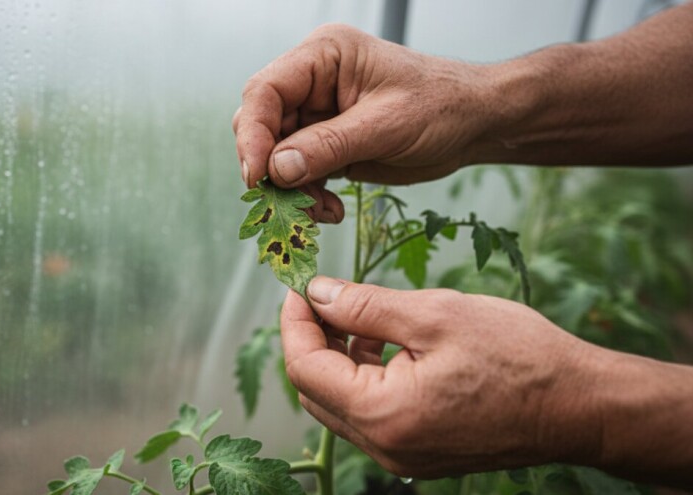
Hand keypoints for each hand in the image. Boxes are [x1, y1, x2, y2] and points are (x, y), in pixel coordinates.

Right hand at [233, 24, 498, 190]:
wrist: (473, 124)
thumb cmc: (441, 107)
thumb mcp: (386, 126)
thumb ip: (328, 146)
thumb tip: (276, 170)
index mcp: (323, 56)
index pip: (265, 91)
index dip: (254, 134)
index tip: (258, 177)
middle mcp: (311, 81)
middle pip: (262, 125)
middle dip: (271, 169)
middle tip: (289, 204)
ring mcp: (316, 113)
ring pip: (275, 156)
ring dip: (291, 190)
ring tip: (322, 211)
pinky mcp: (325, 143)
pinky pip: (297, 173)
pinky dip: (307, 196)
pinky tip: (330, 210)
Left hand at [280, 276, 604, 477]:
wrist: (580, 406)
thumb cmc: (517, 356)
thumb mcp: (434, 315)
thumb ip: (363, 307)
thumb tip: (316, 293)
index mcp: (382, 414)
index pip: (303, 367)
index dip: (294, 321)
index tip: (301, 285)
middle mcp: (384, 447)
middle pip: (314, 390)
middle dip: (311, 340)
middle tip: (324, 297)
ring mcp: (401, 457)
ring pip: (339, 404)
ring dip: (337, 359)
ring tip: (359, 317)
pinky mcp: (419, 454)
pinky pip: (369, 417)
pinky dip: (363, 380)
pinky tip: (385, 347)